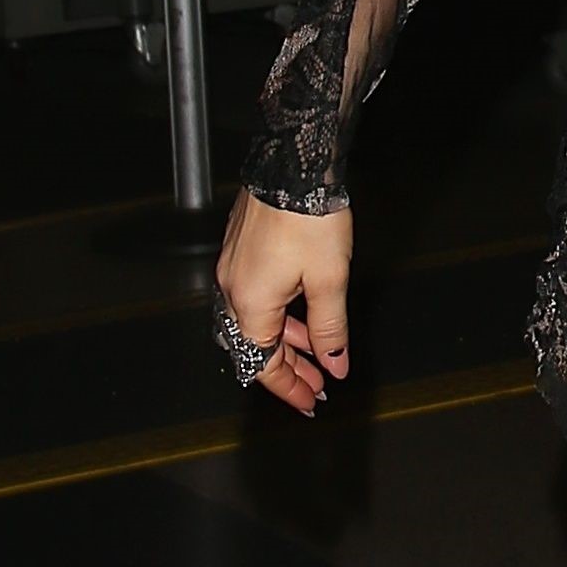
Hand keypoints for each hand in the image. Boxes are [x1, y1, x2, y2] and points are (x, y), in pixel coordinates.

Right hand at [214, 187, 352, 416]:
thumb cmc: (309, 218)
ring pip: (255, 321)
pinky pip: (254, 297)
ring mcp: (232, 268)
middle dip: (288, 369)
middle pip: (255, 346)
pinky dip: (278, 315)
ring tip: (317, 354)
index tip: (310, 402)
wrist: (294, 165)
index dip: (288, 388)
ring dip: (285, 341)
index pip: (263, 364)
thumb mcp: (330, 281)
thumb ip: (330, 330)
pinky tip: (302, 315)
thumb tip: (335, 364)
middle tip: (316, 385)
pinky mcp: (240, 251)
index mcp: (250, 303)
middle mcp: (232, 289)